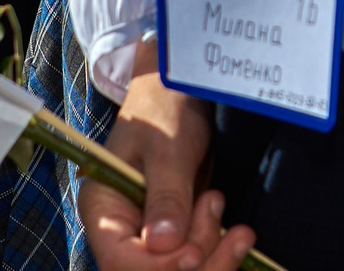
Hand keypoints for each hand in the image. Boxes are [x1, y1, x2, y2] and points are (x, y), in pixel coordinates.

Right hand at [82, 65, 250, 270]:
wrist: (180, 91)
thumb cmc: (164, 109)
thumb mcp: (167, 149)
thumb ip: (166, 195)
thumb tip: (163, 244)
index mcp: (104, 209)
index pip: (120, 260)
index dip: (159, 266)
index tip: (195, 253)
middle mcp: (122, 230)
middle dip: (196, 261)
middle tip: (224, 218)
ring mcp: (150, 234)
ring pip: (180, 270)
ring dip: (213, 256)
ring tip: (226, 210)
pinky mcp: (178, 234)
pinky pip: (198, 260)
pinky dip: (220, 253)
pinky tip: (239, 233)